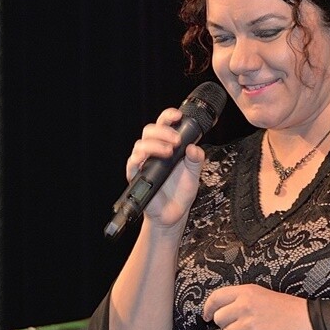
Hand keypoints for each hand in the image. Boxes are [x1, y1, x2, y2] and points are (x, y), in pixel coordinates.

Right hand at [126, 107, 204, 228]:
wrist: (174, 213)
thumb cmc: (181, 192)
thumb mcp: (194, 174)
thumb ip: (196, 159)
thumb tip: (194, 147)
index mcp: (167, 146)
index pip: (164, 125)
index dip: (169, 116)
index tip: (178, 115)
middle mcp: (153, 151)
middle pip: (150, 130)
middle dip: (163, 130)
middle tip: (177, 139)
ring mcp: (143, 162)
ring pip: (141, 144)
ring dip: (155, 144)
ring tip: (170, 151)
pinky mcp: (136, 175)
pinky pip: (132, 162)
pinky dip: (140, 158)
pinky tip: (150, 160)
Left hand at [203, 284, 318, 329]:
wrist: (304, 321)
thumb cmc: (284, 308)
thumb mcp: (261, 294)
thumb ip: (240, 299)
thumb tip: (218, 311)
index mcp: (246, 292)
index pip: (216, 298)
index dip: (208, 307)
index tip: (206, 315)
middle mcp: (245, 307)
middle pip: (219, 319)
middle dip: (226, 324)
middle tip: (241, 324)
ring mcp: (249, 326)